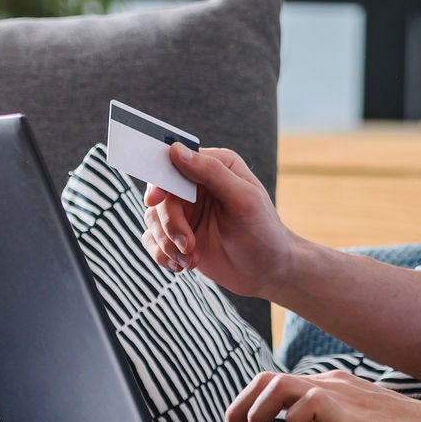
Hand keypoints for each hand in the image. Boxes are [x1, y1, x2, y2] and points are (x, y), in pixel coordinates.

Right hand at [140, 143, 292, 300]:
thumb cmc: (264, 232)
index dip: (161, 181)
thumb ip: (212, 173)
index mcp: (215, 167)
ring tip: (190, 259)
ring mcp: (186, 211)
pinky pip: (152, 239)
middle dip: (170, 224)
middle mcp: (197, 186)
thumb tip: (177, 150)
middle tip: (188, 244)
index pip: (176, 163)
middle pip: (161, 196)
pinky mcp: (179, 235)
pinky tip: (183, 265)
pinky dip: (162, 254)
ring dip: (167, 243)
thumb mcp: (244, 199)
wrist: (268, 271)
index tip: (155, 200)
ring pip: (153, 219)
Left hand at [222, 369, 420, 421]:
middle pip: (263, 381)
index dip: (248, 412)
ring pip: (273, 385)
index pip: (274, 388)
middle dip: (238, 411)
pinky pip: (298, 406)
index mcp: (331, 388)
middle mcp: (329, 383)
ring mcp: (336, 392)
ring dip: (254, 416)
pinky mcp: (344, 407)